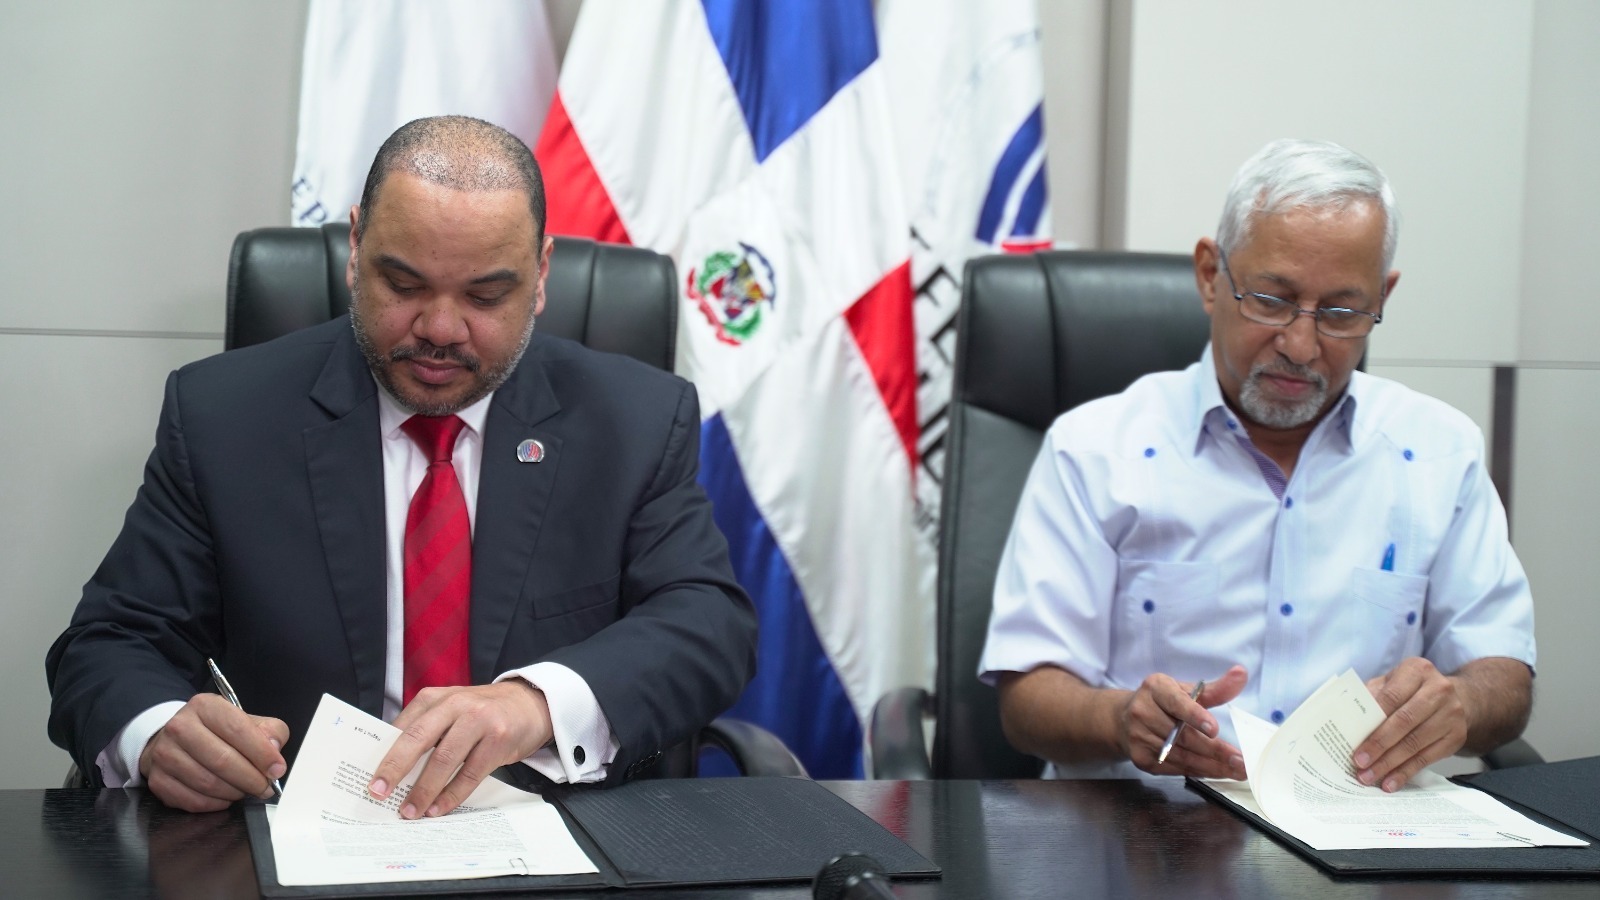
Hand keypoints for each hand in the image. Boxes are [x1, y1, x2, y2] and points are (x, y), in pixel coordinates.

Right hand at [139, 693, 287, 812]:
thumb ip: (268, 731)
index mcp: (205, 706)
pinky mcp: (158, 780)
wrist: (176, 740)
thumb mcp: (246, 720)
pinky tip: (226, 797)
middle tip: (265, 787)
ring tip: (246, 790)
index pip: (238, 730)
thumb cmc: (217, 732)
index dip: (262, 754)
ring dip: (234, 792)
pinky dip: (216, 804)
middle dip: (251, 779)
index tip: (277, 769)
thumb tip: (274, 749)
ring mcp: (165, 754)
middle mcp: (180, 727)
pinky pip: (193, 800)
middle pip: (222, 760)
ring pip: (207, 783)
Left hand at [367, 681, 552, 818]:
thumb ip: (425, 729)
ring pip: (444, 760)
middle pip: (418, 739)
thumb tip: (393, 767)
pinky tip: (439, 809)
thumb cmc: (482, 712)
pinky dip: (451, 795)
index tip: (370, 780)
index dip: (384, 755)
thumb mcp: (450, 710)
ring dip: (424, 790)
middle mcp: (455, 705)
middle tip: (378, 793)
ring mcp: (479, 721)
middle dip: (395, 769)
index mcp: (435, 698)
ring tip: (410, 811)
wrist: (530, 703)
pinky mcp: (498, 740)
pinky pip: (469, 773)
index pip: (403, 728)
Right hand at [1120, 665, 1248, 778]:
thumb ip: (1214, 688)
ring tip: (1235, 770)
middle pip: (1183, 736)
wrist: (1123, 720)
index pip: (1176, 703)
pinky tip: (1215, 772)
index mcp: (1156, 688)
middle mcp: (1142, 711)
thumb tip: (1241, 673)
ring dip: (1211, 766)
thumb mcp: (1185, 690)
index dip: (1195, 716)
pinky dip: (1197, 771)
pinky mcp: (1140, 758)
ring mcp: (1139, 737)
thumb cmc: (1162, 703)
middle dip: (1215, 751)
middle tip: (1240, 761)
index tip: (1214, 729)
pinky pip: (1174, 769)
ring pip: (1181, 756)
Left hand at [1356, 657, 1466, 791]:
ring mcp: (1451, 714)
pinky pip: (1427, 758)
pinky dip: (1406, 772)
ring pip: (1415, 743)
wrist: (1456, 698)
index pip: (1391, 696)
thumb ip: (1372, 695)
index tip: (1356, 739)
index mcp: (1417, 671)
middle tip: (1359, 762)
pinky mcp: (1456, 737)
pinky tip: (1390, 782)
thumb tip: (1346, 719)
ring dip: (1390, 764)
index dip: (1373, 719)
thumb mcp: (1392, 682)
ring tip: (1369, 777)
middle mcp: (1439, 690)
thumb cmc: (1411, 690)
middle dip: (1379, 745)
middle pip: (1404, 722)